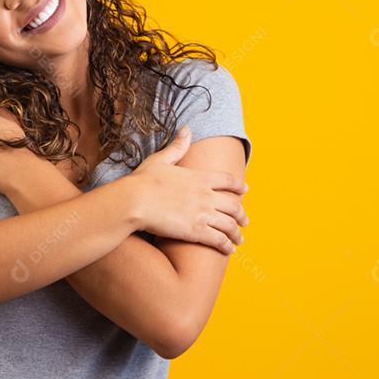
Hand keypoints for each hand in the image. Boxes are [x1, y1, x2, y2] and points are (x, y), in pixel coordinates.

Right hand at [127, 125, 248, 254]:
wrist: (133, 201)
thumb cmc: (142, 181)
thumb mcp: (160, 159)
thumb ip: (177, 146)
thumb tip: (187, 129)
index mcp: (199, 177)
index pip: (228, 180)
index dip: (239, 186)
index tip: (245, 190)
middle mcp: (206, 195)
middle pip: (234, 205)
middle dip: (242, 215)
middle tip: (245, 221)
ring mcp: (202, 214)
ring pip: (230, 225)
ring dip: (237, 233)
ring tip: (239, 240)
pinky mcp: (196, 231)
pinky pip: (219, 239)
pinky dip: (227, 245)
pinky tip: (228, 249)